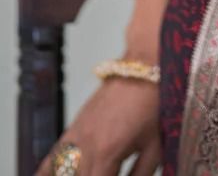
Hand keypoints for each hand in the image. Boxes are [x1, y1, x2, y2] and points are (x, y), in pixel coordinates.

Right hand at [35, 79, 160, 175]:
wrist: (145, 64)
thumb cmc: (155, 102)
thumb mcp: (156, 146)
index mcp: (107, 153)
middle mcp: (86, 146)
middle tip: (104, 175)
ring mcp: (76, 135)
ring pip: (60, 174)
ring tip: (87, 175)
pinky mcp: (74, 126)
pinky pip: (53, 156)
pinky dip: (48, 173)